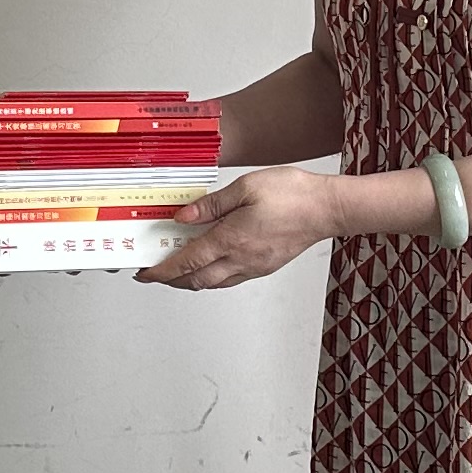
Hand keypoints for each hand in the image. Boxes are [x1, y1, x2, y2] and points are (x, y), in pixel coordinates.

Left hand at [141, 168, 343, 290]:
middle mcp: (241, 260)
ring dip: (190, 280)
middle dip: (171, 280)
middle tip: (155, 272)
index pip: (186, 263)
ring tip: (177, 267)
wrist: (326, 208)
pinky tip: (209, 263)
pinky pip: (230, 279)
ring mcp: (254, 267)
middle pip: (196, 281)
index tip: (145, 273)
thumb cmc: (292, 194)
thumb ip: (211, 205)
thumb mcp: (244, 188)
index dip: (162, 271)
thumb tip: (183, 217)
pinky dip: (211, 277)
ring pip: (213, 284)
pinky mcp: (265, 266)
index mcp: (231, 240)